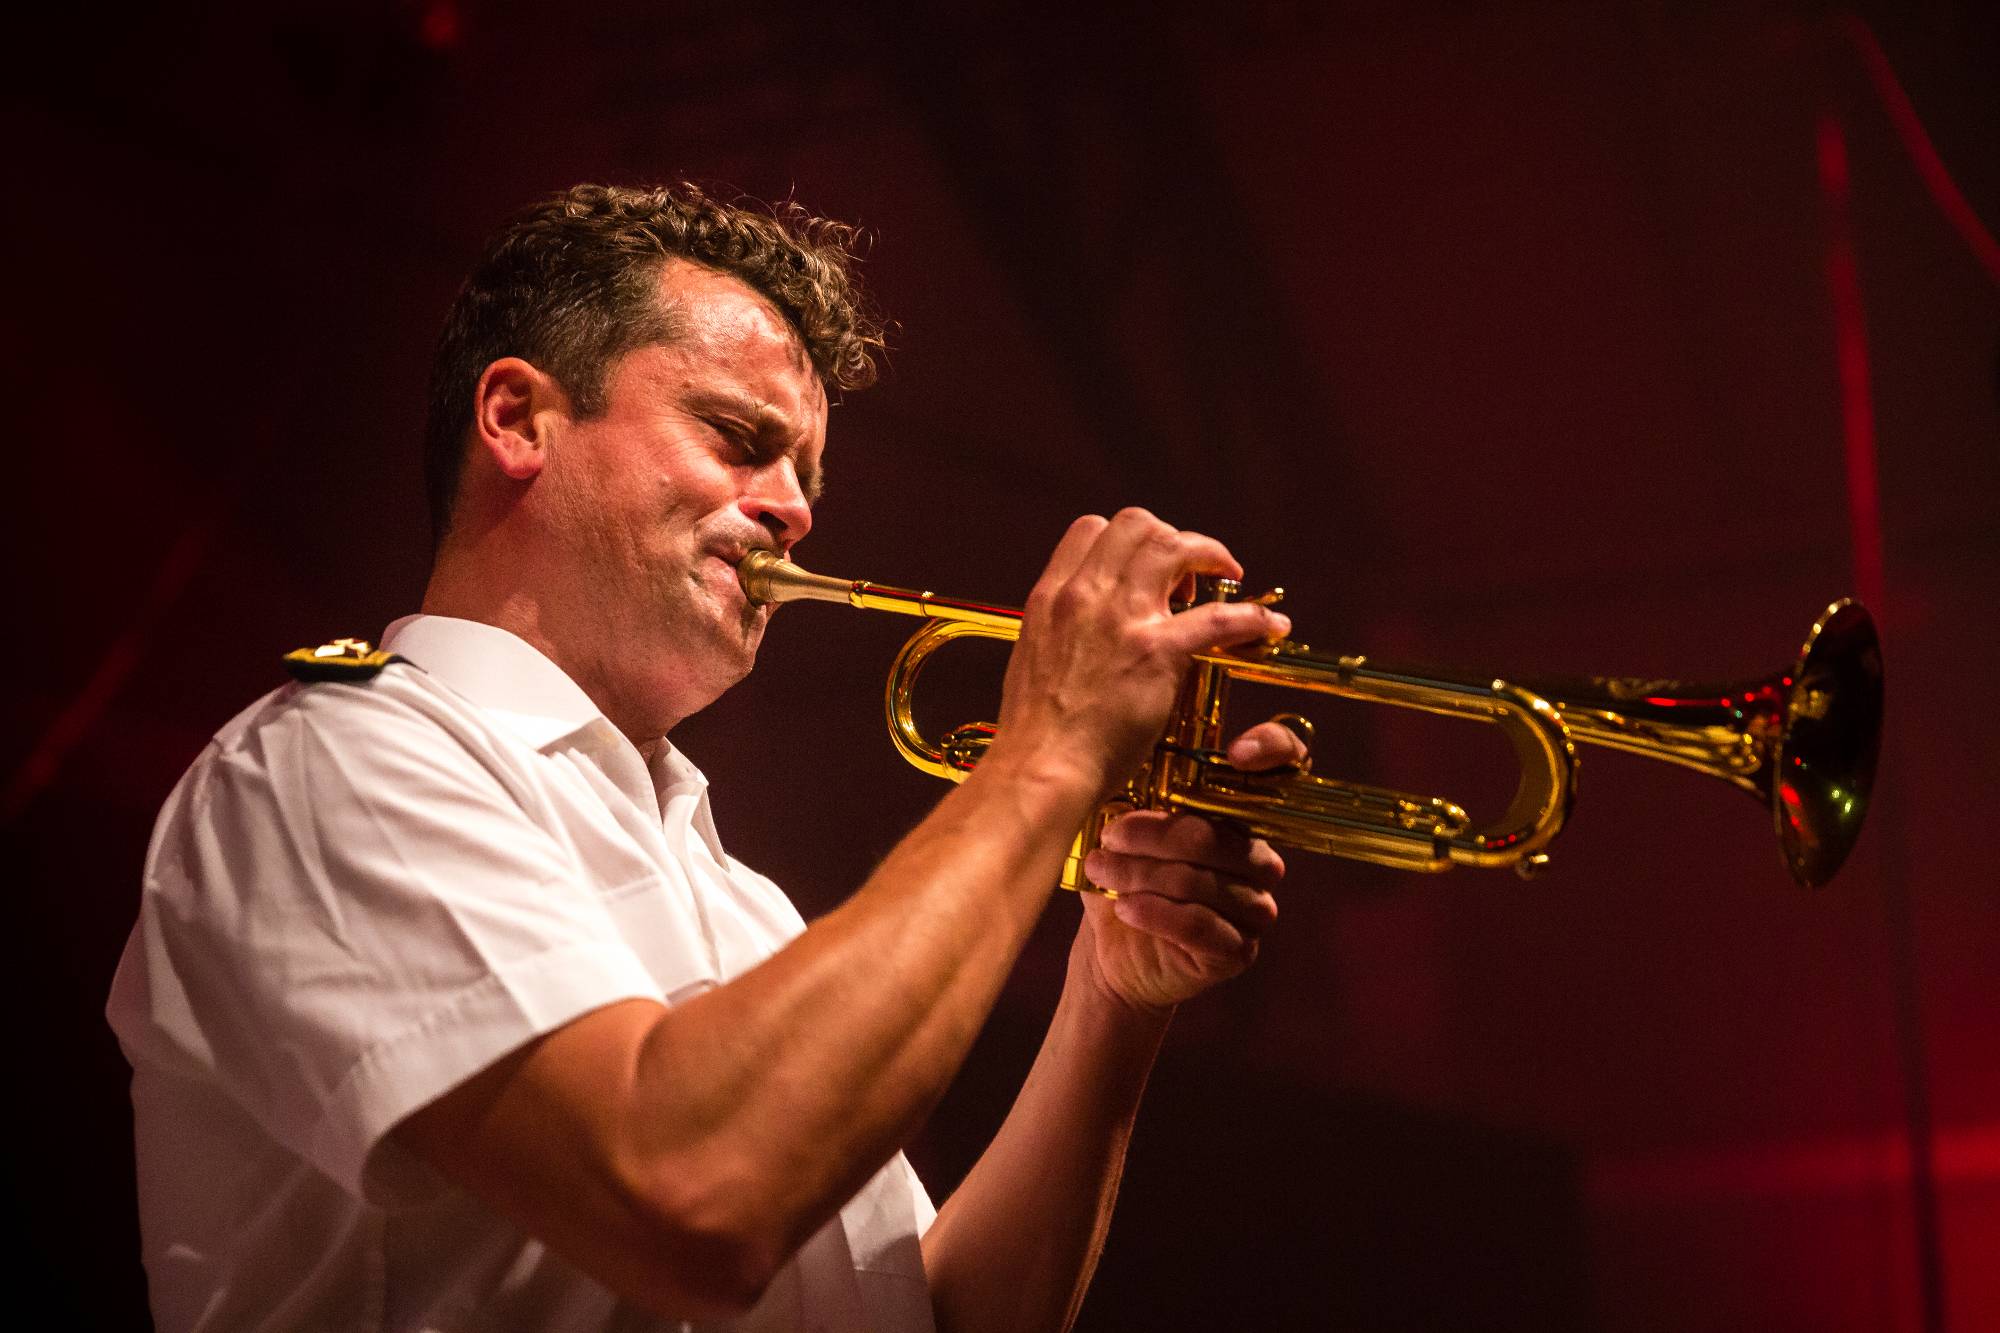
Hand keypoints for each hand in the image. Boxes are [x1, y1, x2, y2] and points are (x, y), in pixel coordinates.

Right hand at [988, 509, 1290, 804]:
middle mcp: (1084, 595)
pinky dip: (1252, 618)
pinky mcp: (1157, 652)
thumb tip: (1079, 635)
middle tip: (1189, 574)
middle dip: (1170, 538)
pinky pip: (1219, 617)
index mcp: (1050, 597)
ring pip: (1174, 546)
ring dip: (1209, 554)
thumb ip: (1058, 635)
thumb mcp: (1031, 661)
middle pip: (1136, 525)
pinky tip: (1269, 627)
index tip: (1145, 567)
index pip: (1091, 530)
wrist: (1041, 768)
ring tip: (1227, 576)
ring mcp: (1121, 619)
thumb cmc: (1034, 734)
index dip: (1125, 541)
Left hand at [1074, 719, 1304, 1013]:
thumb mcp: (1122, 834)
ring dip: (1140, 875)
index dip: (1272, 749)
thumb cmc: (1121, 881)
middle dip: (1150, 836)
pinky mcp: (1239, 950)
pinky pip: (1200, 925)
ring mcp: (1255, 908)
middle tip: (1107, 838)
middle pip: (1212, 837)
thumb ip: (1134, 798)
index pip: (1285, 768)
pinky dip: (1155, 914)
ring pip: (1200, 881)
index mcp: (1238, 820)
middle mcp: (1258, 860)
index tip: (1236, 752)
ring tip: (1102, 872)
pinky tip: (1125, 909)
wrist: (1111, 953)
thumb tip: (1115, 766)